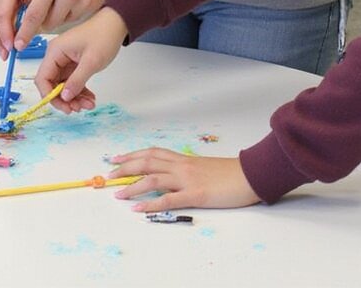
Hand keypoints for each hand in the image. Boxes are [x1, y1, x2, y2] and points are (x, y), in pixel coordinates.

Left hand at [14, 0, 116, 49]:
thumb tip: (18, 3)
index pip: (34, 14)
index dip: (25, 32)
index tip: (18, 44)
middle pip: (47, 23)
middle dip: (41, 20)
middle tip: (44, 7)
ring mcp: (81, 1)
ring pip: (60, 22)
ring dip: (56, 16)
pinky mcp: (91, 7)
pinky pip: (74, 19)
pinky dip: (70, 13)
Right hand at [33, 7, 127, 111]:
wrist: (116, 24)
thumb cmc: (103, 37)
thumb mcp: (91, 61)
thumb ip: (76, 81)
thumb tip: (64, 97)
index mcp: (55, 52)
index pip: (42, 78)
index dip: (49, 95)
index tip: (65, 107)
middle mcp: (56, 56)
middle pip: (52, 84)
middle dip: (64, 99)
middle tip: (79, 108)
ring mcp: (65, 61)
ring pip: (63, 86)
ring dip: (74, 98)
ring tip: (89, 104)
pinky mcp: (73, 65)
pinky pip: (72, 82)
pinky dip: (80, 91)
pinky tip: (90, 98)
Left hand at [109, 149, 260, 211]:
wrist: (250, 175)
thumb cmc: (230, 174)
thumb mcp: (205, 168)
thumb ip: (188, 171)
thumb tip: (174, 176)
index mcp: (184, 159)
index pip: (153, 153)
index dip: (133, 155)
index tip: (117, 158)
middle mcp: (182, 166)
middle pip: (147, 162)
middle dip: (126, 168)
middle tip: (109, 175)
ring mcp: (188, 179)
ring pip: (153, 178)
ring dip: (132, 186)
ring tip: (117, 193)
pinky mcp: (196, 195)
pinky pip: (168, 199)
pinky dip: (151, 203)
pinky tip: (138, 208)